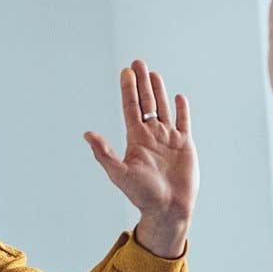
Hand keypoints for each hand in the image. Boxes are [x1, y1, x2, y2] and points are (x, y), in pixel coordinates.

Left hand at [85, 60, 196, 257]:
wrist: (168, 209)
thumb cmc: (142, 195)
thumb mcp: (120, 173)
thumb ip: (104, 153)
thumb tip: (87, 134)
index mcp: (136, 139)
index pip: (131, 108)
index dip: (128, 89)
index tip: (126, 71)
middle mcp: (151, 135)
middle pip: (146, 102)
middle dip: (141, 82)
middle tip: (137, 62)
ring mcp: (168, 139)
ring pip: (163, 108)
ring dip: (159, 90)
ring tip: (153, 73)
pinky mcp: (185, 145)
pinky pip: (184, 122)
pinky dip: (182, 109)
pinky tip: (179, 97)